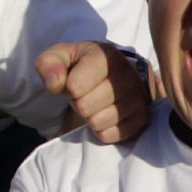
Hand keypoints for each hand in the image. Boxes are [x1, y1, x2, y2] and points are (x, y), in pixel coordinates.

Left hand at [37, 42, 152, 144]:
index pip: (75, 86)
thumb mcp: (59, 58)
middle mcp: (128, 74)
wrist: (108, 76)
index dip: (68, 88)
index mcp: (107, 55)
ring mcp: (139, 97)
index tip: (75, 80)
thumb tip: (54, 82)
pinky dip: (103, 130)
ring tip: (98, 103)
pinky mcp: (143, 118)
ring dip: (91, 117)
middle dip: (79, 103)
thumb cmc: (80, 67)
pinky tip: (107, 115)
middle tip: (87, 94)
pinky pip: (110, 135)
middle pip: (84, 107)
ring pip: (98, 122)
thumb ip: (49, 64)